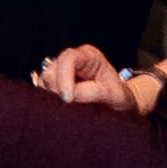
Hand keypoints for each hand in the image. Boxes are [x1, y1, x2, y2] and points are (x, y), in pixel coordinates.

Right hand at [31, 46, 157, 112]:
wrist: (122, 107)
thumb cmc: (121, 98)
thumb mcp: (116, 95)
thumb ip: (95, 92)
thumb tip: (71, 96)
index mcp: (89, 56)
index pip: (69, 58)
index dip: (64, 76)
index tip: (67, 99)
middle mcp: (72, 61)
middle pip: (52, 70)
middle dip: (58, 90)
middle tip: (71, 108)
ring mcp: (62, 73)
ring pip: (45, 82)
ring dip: (54, 98)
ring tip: (71, 110)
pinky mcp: (56, 87)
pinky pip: (44, 93)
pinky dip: (51, 103)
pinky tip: (64, 111)